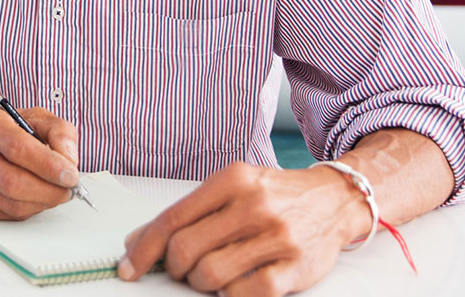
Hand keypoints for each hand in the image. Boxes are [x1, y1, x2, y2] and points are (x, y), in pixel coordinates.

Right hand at [0, 105, 79, 219]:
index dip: (48, 165)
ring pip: (11, 204)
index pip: (17, 147)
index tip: (71, 175)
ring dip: (42, 203)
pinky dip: (28, 210)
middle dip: (49, 191)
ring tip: (55, 192)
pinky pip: (5, 215)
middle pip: (12, 181)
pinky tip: (34, 197)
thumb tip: (68, 160)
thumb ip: (59, 131)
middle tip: (68, 190)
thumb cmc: (9, 130)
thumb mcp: (37, 118)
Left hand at [118, 161, 369, 295]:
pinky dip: (231, 295)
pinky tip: (235, 284)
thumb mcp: (233, 188)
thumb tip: (138, 242)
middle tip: (181, 271)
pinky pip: (245, 294)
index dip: (144, 248)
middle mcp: (254, 204)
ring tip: (211, 275)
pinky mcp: (296, 267)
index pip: (172, 218)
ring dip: (201, 283)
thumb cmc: (275, 196)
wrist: (335, 199)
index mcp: (232, 179)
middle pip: (187, 249)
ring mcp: (277, 236)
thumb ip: (190, 212)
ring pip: (211, 274)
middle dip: (175, 269)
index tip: (129, 267)